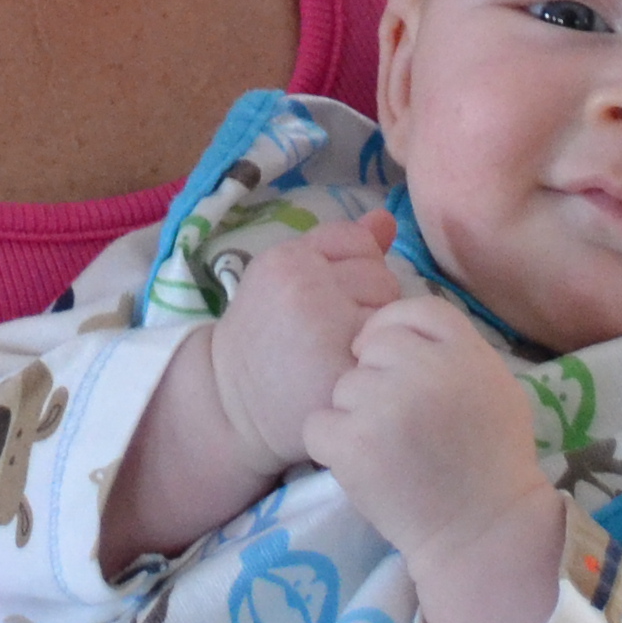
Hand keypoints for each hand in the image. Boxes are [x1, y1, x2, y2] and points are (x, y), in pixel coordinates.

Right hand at [205, 210, 403, 472]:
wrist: (230, 402)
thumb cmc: (263, 338)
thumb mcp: (284, 279)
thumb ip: (334, 247)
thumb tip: (387, 220)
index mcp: (288, 259)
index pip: (359, 240)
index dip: (356, 266)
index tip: (335, 294)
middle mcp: (306, 287)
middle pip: (380, 275)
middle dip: (370, 299)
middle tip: (341, 330)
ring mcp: (326, 329)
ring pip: (391, 310)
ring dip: (379, 328)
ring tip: (348, 349)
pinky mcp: (343, 370)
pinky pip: (388, 349)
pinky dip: (379, 360)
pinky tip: (356, 371)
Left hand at [303, 295, 563, 622]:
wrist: (484, 532)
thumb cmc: (491, 458)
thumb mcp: (492, 383)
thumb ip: (452, 344)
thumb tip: (402, 315)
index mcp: (463, 346)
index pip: (407, 309)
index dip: (395, 336)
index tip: (399, 369)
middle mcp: (424, 367)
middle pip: (369, 345)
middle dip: (373, 378)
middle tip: (399, 422)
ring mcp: (385, 405)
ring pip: (341, 386)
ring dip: (353, 415)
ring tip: (388, 450)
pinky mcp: (354, 444)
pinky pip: (318, 425)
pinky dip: (332, 447)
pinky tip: (364, 467)